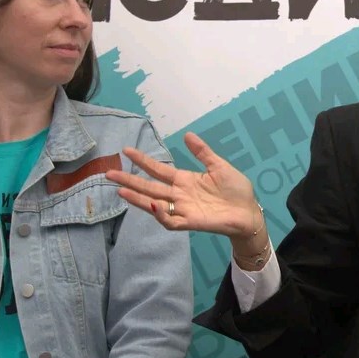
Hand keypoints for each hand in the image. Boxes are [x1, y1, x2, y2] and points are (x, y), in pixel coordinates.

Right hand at [107, 132, 263, 240]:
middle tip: (109, 173)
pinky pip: (171, 221)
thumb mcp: (219, 166)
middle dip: (129, 181)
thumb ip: (203, 153)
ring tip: (121, 191)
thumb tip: (187, 135)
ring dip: (138, 199)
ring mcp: (183, 209)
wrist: (249, 212)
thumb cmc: (236, 190)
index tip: (127, 151)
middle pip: (149, 187)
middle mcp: (179, 194)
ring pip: (154, 204)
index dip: (143, 161)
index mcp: (185, 180)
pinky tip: (154, 205)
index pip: (158, 170)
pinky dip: (161, 215)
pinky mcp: (190, 222)